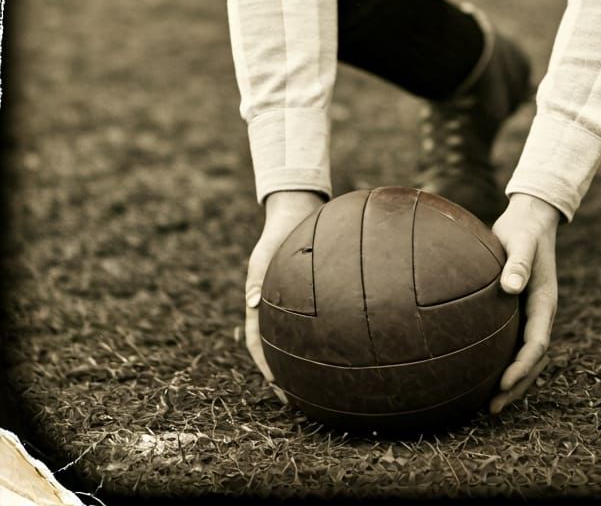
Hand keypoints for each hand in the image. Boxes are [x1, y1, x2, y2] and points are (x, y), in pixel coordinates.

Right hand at [245, 189, 325, 399]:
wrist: (296, 212)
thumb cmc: (278, 232)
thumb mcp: (264, 253)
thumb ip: (256, 276)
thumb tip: (251, 303)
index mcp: (261, 302)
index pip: (258, 342)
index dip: (265, 365)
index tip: (275, 385)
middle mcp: (277, 306)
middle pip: (279, 346)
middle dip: (285, 372)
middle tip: (298, 395)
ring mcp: (294, 301)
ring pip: (297, 336)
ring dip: (304, 358)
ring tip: (322, 380)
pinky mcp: (310, 293)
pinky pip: (315, 318)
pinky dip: (322, 334)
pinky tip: (342, 344)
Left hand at [489, 192, 560, 414]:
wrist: (529, 219)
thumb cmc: (523, 229)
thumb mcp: (522, 242)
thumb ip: (518, 262)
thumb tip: (511, 286)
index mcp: (544, 302)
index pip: (537, 344)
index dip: (522, 367)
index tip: (503, 383)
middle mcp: (540, 314)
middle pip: (532, 361)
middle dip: (515, 386)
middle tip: (492, 408)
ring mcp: (530, 315)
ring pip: (524, 357)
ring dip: (510, 381)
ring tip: (486, 404)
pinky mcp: (517, 312)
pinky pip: (511, 343)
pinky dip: (501, 361)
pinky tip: (478, 372)